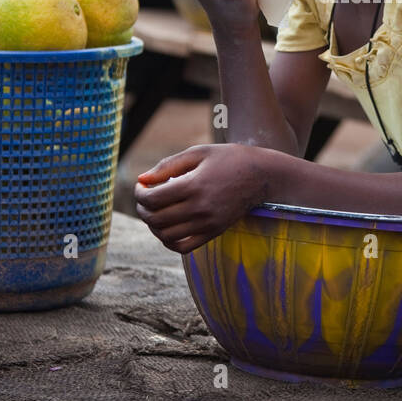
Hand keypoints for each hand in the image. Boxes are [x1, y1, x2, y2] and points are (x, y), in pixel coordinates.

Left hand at [134, 144, 272, 253]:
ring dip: (153, 225)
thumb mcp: (198, 153)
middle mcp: (200, 208)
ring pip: (166, 236)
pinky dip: (168, 241)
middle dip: (142, 209)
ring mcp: (208, 223)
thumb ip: (167, 165)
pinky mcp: (214, 232)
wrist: (262, 175)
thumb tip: (142, 180)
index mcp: (194, 185)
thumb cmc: (228, 159)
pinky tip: (168, 227)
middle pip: (156, 219)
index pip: (153, 198)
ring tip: (155, 211)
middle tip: (144, 199)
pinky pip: (183, 247)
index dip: (139, 193)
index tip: (142, 186)